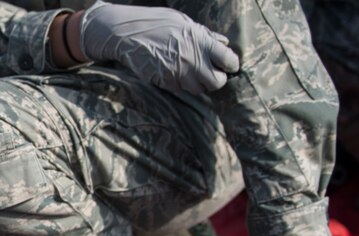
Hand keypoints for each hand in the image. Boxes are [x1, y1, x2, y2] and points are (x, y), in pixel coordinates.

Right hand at [78, 0, 239, 94]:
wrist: (127, 34)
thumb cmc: (156, 23)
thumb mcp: (184, 22)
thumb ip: (205, 35)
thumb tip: (223, 43)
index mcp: (200, 41)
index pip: (229, 60)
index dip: (232, 64)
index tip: (229, 65)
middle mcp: (192, 60)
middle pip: (217, 82)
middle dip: (217, 80)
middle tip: (211, 74)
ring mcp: (177, 74)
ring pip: (198, 90)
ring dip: (198, 84)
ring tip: (190, 72)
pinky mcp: (164, 83)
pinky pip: (179, 89)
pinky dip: (180, 84)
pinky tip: (174, 72)